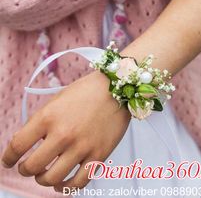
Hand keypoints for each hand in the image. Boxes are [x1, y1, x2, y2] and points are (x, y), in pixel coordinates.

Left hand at [1, 71, 129, 191]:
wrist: (115, 88)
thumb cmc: (86, 90)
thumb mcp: (58, 100)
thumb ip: (43, 121)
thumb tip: (32, 142)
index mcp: (48, 117)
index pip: (18, 145)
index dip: (9, 157)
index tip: (9, 161)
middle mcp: (63, 134)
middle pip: (33, 166)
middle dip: (25, 170)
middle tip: (27, 167)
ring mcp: (82, 147)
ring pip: (53, 179)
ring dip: (43, 180)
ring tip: (44, 175)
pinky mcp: (99, 155)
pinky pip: (79, 182)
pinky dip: (67, 187)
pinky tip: (63, 184)